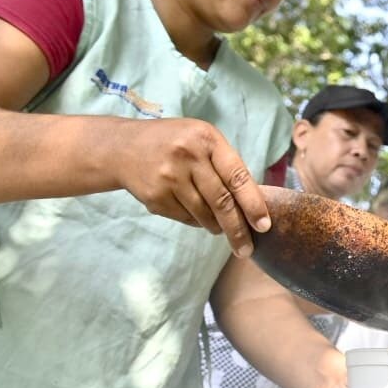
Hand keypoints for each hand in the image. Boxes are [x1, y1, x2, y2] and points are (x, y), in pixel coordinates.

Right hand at [117, 118, 271, 257]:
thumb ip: (225, 164)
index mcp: (206, 139)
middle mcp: (188, 157)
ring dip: (217, 226)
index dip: (253, 203)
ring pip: (204, 214)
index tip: (264, 226)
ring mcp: (169, 177)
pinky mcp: (155, 197)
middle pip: (221, 202)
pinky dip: (196, 221)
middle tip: (247, 248)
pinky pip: (185, 218)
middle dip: (238, 230)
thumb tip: (252, 204)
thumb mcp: (201, 139)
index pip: (237, 176)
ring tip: (221, 228)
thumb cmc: (175, 143)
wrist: (122, 148)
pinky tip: (196, 214)